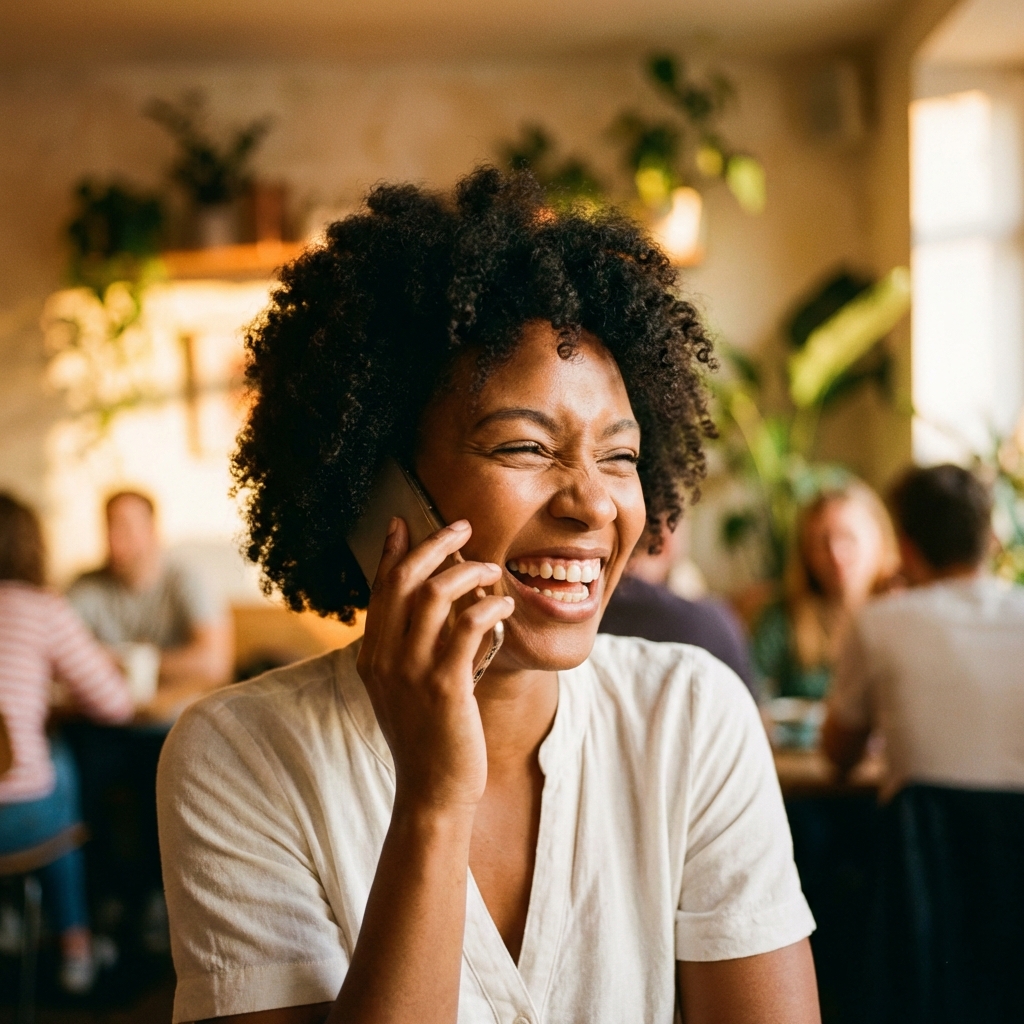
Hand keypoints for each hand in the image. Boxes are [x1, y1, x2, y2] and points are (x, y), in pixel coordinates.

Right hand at [356, 517, 513, 811]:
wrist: (432, 793)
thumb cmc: (428, 739)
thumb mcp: (405, 690)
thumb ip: (409, 650)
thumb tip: (430, 607)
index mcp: (372, 657)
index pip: (379, 589)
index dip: (392, 551)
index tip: (407, 521)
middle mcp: (384, 659)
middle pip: (403, 580)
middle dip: (433, 544)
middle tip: (462, 527)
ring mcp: (411, 672)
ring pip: (432, 595)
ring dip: (467, 572)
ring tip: (492, 569)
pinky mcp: (444, 686)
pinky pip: (466, 627)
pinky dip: (487, 607)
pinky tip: (502, 606)